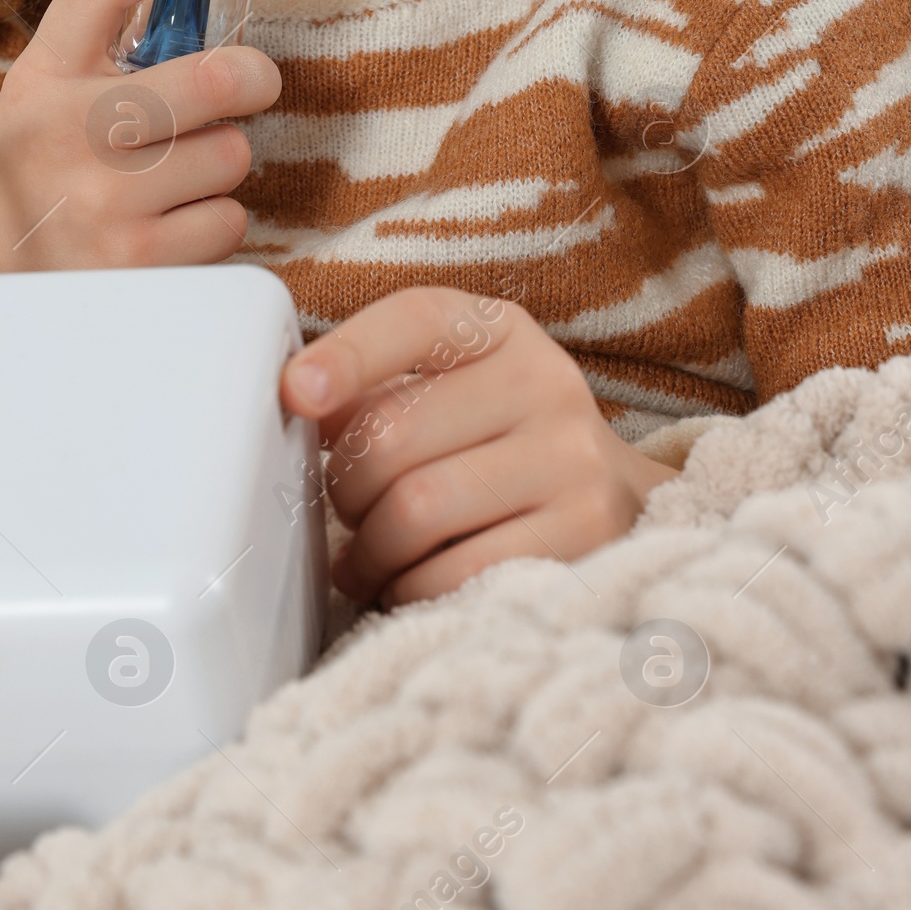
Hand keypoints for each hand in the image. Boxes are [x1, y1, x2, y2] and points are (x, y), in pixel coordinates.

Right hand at [0, 0, 279, 275]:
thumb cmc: (32, 181)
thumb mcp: (43, 101)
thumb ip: (106, 54)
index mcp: (42, 78)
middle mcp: (65, 133)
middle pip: (215, 78)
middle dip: (250, 80)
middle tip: (243, 88)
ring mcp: (100, 202)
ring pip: (231, 155)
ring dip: (219, 168)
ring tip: (168, 185)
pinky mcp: (136, 265)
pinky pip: (228, 221)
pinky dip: (211, 226)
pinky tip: (164, 232)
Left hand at [280, 286, 675, 605]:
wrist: (615, 501)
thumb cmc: (499, 444)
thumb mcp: (450, 390)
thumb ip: (374, 388)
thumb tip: (297, 401)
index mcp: (501, 332)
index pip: (414, 319)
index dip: (347, 354)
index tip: (295, 393)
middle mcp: (545, 382)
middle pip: (393, 436)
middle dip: (346, 490)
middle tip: (346, 515)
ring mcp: (572, 459)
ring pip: (417, 510)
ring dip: (370, 551)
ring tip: (369, 560)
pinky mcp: (584, 534)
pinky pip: (455, 573)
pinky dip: (411, 590)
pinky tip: (412, 584)